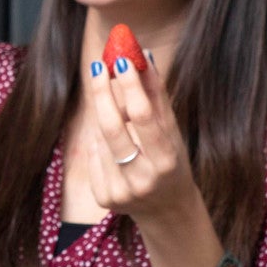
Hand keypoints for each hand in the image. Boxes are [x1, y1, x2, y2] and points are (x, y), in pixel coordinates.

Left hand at [85, 48, 203, 236]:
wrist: (167, 210)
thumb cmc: (172, 162)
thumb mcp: (172, 132)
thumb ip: (156, 96)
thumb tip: (143, 55)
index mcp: (165, 162)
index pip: (143, 117)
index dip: (130, 87)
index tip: (120, 60)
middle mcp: (142, 179)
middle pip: (112, 127)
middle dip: (103, 93)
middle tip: (98, 66)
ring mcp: (120, 191)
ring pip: (100, 138)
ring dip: (106, 118)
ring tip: (116, 110)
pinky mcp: (103, 198)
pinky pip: (94, 155)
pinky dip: (101, 142)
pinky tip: (115, 146)